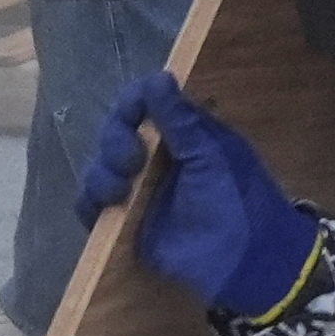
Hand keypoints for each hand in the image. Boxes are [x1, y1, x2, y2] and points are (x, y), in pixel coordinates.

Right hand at [78, 71, 325, 319]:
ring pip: (99, 167)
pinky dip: (90, 202)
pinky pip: (92, 206)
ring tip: (120, 190)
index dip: (133, 101)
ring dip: (101, 172)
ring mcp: (140, 189)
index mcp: (183, 133)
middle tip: (131, 159)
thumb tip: (159, 76)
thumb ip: (182, 119)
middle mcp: (157, 156)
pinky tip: (105, 206)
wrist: (244, 259)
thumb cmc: (238, 199)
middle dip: (114, 139)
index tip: (133, 111)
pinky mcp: (125, 223)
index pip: (144, 103)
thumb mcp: (214, 154)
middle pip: (115, 131)